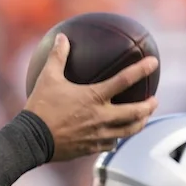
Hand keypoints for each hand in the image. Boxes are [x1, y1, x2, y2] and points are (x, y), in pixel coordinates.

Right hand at [25, 34, 159, 161]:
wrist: (31, 139)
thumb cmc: (40, 107)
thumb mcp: (47, 78)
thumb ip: (57, 56)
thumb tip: (62, 37)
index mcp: (94, 97)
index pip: (125, 80)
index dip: (142, 69)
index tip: (154, 62)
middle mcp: (101, 116)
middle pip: (135, 112)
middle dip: (149, 106)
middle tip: (154, 100)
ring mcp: (98, 134)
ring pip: (127, 131)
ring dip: (138, 124)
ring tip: (142, 119)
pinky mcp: (90, 148)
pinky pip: (110, 144)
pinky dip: (116, 139)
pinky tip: (116, 137)